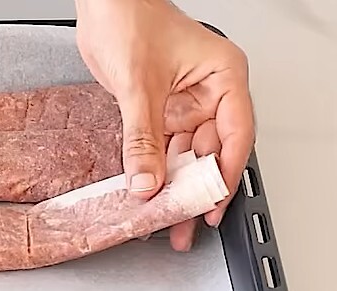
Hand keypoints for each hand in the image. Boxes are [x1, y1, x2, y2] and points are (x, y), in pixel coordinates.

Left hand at [75, 0, 254, 251]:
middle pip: (210, 153)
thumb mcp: (139, 85)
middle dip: (196, 191)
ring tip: (166, 220)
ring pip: (185, 155)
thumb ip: (142, 138)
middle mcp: (209, 92)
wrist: (101, 2)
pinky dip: (154, 171)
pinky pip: (160, 147)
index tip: (211, 206)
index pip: (235, 137)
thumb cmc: (130, 17)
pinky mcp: (159, 109)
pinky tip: (149, 194)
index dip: (224, 176)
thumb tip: (147, 181)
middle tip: (185, 224)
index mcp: (224, 77)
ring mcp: (184, 103)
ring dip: (174, 188)